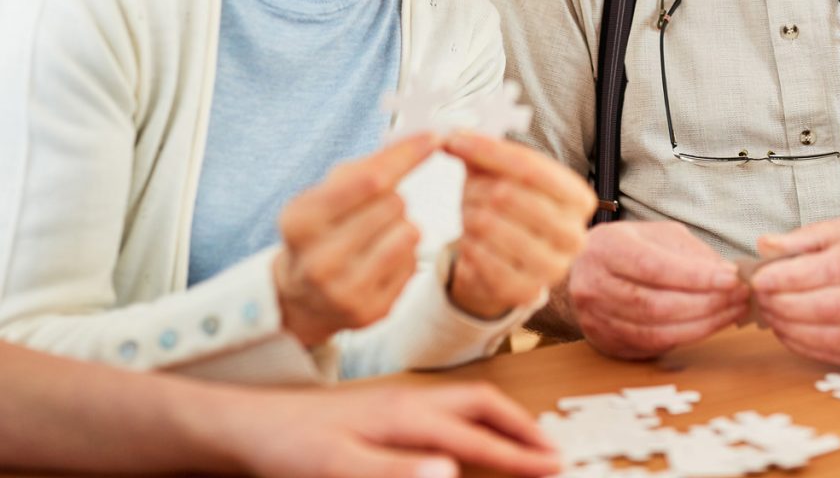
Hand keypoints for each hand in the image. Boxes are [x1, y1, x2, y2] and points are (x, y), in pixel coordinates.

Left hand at [221, 381, 560, 477]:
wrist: (254, 424)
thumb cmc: (292, 448)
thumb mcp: (339, 470)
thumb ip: (396, 473)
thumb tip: (452, 469)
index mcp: (406, 415)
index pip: (477, 432)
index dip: (518, 452)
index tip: (555, 466)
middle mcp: (410, 400)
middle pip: (482, 403)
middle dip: (522, 426)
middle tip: (554, 451)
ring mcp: (399, 399)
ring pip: (466, 402)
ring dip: (502, 419)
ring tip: (525, 440)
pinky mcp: (387, 407)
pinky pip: (447, 407)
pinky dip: (476, 419)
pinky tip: (471, 434)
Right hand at [274, 135, 438, 346]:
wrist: (302, 295)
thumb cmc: (323, 227)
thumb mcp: (329, 190)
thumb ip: (372, 165)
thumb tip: (425, 139)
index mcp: (300, 221)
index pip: (370, 180)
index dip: (407, 156)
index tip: (433, 138)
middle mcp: (318, 261)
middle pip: (393, 204)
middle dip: (393, 197)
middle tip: (374, 209)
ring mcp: (343, 292)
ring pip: (409, 233)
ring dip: (402, 225)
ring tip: (378, 234)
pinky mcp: (370, 312)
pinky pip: (413, 263)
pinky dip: (404, 254)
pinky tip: (380, 259)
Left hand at [443, 133, 596, 318]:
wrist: (507, 259)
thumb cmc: (509, 208)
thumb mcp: (502, 173)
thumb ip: (483, 151)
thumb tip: (454, 137)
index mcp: (578, 198)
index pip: (530, 167)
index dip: (489, 151)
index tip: (456, 141)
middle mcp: (574, 234)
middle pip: (508, 195)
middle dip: (477, 188)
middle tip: (468, 190)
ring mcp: (553, 267)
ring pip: (490, 226)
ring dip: (469, 216)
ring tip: (471, 215)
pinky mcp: (526, 292)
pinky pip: (482, 260)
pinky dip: (468, 245)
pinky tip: (470, 240)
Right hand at [567, 220, 746, 358]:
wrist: (579, 272)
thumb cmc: (624, 249)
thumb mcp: (654, 235)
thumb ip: (689, 252)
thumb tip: (727, 273)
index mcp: (606, 248)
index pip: (653, 266)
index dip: (696, 276)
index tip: (732, 278)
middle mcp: (595, 284)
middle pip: (656, 303)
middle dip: (706, 303)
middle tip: (740, 297)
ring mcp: (597, 318)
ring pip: (657, 330)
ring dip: (703, 324)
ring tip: (733, 312)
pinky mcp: (607, 342)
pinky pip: (653, 345)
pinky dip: (688, 337)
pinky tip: (710, 325)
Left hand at [751, 216, 839, 365]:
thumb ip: (808, 239)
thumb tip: (764, 246)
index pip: (833, 268)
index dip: (790, 277)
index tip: (759, 278)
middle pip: (833, 306)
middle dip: (786, 304)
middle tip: (758, 298)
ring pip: (839, 336)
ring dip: (795, 329)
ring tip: (769, 315)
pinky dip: (812, 347)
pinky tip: (791, 333)